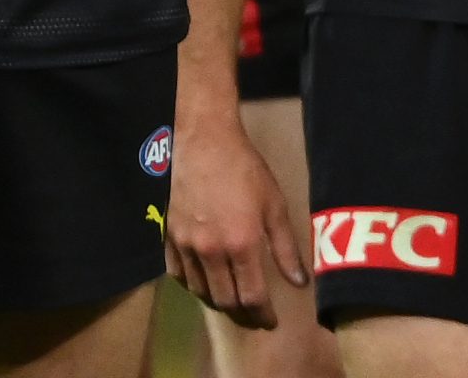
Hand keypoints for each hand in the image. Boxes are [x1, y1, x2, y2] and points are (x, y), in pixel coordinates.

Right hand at [162, 107, 307, 329]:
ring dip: (218, 303)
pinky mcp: (169, 238)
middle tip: (254, 318)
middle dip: (242, 315)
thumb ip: (285, 247)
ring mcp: (186, 246)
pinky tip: (205, 284)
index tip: (271, 322)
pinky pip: (178, 275)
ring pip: (200, 292)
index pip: (252, 296)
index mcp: (241, 244)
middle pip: (224, 301)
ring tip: (234, 304)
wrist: (206, 144)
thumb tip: (299, 282)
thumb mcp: (275, 205)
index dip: (263, 314)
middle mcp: (211, 252)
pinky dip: (193, 286)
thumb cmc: (246, 170)